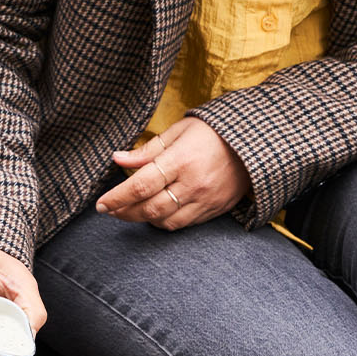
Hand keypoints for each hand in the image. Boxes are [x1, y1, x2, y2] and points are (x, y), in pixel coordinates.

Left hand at [95, 118, 249, 228]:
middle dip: (124, 212)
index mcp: (181, 160)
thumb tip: (117, 159)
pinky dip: (164, 222)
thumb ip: (147, 149)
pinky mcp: (215, 210)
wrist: (255, 143)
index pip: (140, 185)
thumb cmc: (213, 132)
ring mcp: (205, 200)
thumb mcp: (179, 131)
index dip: (117, 198)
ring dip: (142, 219)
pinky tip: (154, 213)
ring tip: (129, 211)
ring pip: (165, 221)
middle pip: (149, 208)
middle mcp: (193, 184)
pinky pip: (183, 224)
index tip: (101, 204)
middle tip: (109, 210)